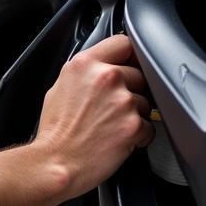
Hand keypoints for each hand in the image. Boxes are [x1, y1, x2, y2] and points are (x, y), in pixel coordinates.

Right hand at [35, 34, 153, 199]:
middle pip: (138, 74)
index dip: (128, 56)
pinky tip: (118, 140)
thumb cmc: (56, 131)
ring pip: (145, 102)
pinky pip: (149, 127)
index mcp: (86, 64)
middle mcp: (106, 77)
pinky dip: (139, 135)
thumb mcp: (61, 87)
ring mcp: (123, 100)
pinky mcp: (134, 124)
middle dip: (130, 91)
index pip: (123, 43)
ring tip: (111, 127)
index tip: (129, 64)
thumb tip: (101, 68)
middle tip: (112, 108)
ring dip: (134, 114)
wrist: (56, 162)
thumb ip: (85, 72)